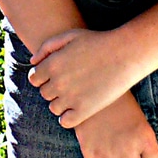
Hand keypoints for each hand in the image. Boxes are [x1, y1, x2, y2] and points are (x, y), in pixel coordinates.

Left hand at [30, 26, 147, 127]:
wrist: (125, 54)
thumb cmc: (98, 42)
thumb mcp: (71, 35)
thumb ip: (47, 46)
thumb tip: (32, 62)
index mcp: (52, 64)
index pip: (34, 79)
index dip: (44, 77)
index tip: (58, 74)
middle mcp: (58, 82)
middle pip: (44, 93)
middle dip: (54, 88)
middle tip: (72, 82)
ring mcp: (70, 98)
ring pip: (54, 108)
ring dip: (62, 103)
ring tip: (77, 94)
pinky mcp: (84, 111)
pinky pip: (65, 122)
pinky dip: (69, 117)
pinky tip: (79, 108)